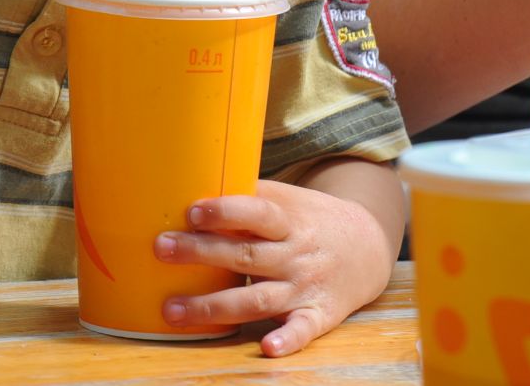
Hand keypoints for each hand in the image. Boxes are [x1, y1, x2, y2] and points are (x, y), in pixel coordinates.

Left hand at [154, 181, 395, 356]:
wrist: (368, 246)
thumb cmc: (309, 219)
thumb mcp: (287, 199)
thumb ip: (248, 196)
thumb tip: (192, 180)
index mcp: (288, 220)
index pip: (257, 213)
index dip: (225, 212)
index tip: (192, 211)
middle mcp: (296, 254)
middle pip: (245, 256)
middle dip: (201, 253)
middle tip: (161, 249)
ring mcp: (306, 287)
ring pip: (258, 299)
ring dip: (214, 306)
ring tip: (172, 310)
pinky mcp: (319, 315)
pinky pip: (303, 330)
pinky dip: (288, 340)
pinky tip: (266, 349)